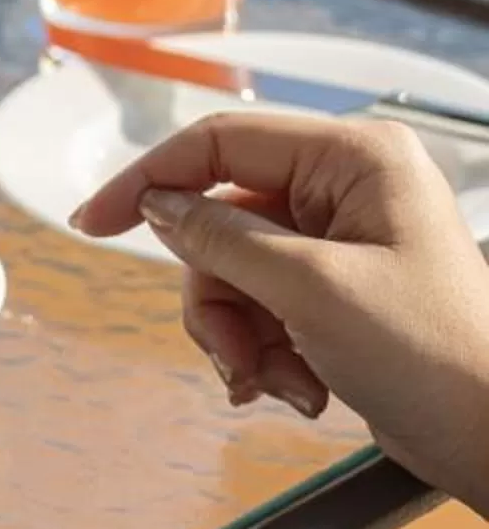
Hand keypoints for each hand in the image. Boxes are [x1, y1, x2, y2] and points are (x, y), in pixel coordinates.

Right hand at [75, 112, 488, 505]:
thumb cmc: (435, 353)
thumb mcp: (311, 288)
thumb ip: (221, 238)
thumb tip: (157, 206)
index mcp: (354, 158)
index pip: (219, 142)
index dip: (148, 181)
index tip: (92, 223)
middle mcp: (346, 188)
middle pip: (218, 219)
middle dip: (214, 296)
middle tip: (234, 352)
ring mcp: (340, 241)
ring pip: (230, 271)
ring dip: (237, 334)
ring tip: (275, 378)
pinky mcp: (335, 290)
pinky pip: (258, 305)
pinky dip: (261, 350)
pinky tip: (294, 386)